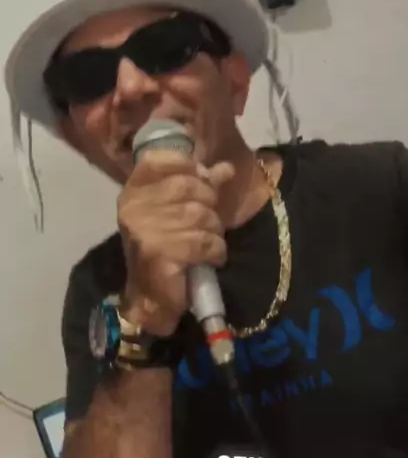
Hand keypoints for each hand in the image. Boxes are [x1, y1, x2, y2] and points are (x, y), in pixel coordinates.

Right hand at [117, 149, 233, 335]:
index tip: (201, 181)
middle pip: (188, 185)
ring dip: (214, 231)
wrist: (151, 298)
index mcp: (133, 191)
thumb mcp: (178, 211)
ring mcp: (145, 230)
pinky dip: (215, 251)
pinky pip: (204, 241)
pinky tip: (210, 258)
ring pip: (200, 215)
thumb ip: (199, 186)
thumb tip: (224, 168)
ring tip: (207, 244)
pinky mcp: (160, 253)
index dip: (188, 166)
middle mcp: (134, 207)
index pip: (160, 159)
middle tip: (208, 223)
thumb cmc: (165, 249)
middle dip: (209, 204)